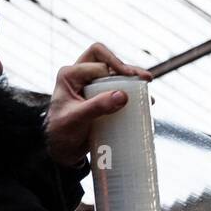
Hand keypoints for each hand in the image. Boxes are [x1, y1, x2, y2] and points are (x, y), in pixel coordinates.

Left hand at [45, 42, 152, 167]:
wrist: (63, 150)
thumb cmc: (63, 132)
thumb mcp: (78, 118)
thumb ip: (98, 106)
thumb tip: (123, 95)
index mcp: (70, 75)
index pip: (97, 63)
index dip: (116, 67)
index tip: (130, 81)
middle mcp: (81, 76)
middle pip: (106, 60)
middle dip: (126, 67)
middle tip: (145, 78)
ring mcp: (92, 87)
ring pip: (114, 73)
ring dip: (132, 76)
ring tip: (148, 83)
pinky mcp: (101, 99)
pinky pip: (118, 89)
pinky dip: (132, 91)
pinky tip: (145, 99)